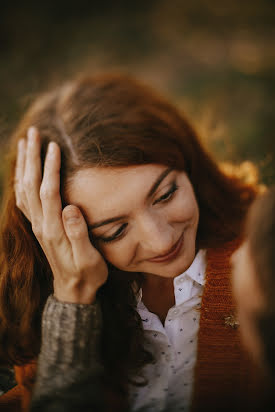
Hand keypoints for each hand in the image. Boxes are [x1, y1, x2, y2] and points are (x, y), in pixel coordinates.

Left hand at [14, 127, 107, 303]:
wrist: (73, 290)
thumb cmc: (87, 273)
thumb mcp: (88, 258)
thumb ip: (79, 233)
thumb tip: (70, 207)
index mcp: (54, 229)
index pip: (49, 191)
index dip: (51, 168)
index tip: (53, 146)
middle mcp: (41, 224)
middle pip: (31, 185)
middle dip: (31, 158)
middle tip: (34, 133)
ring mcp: (37, 225)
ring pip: (24, 189)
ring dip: (24, 165)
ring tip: (25, 144)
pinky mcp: (39, 227)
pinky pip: (24, 200)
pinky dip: (21, 181)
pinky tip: (24, 171)